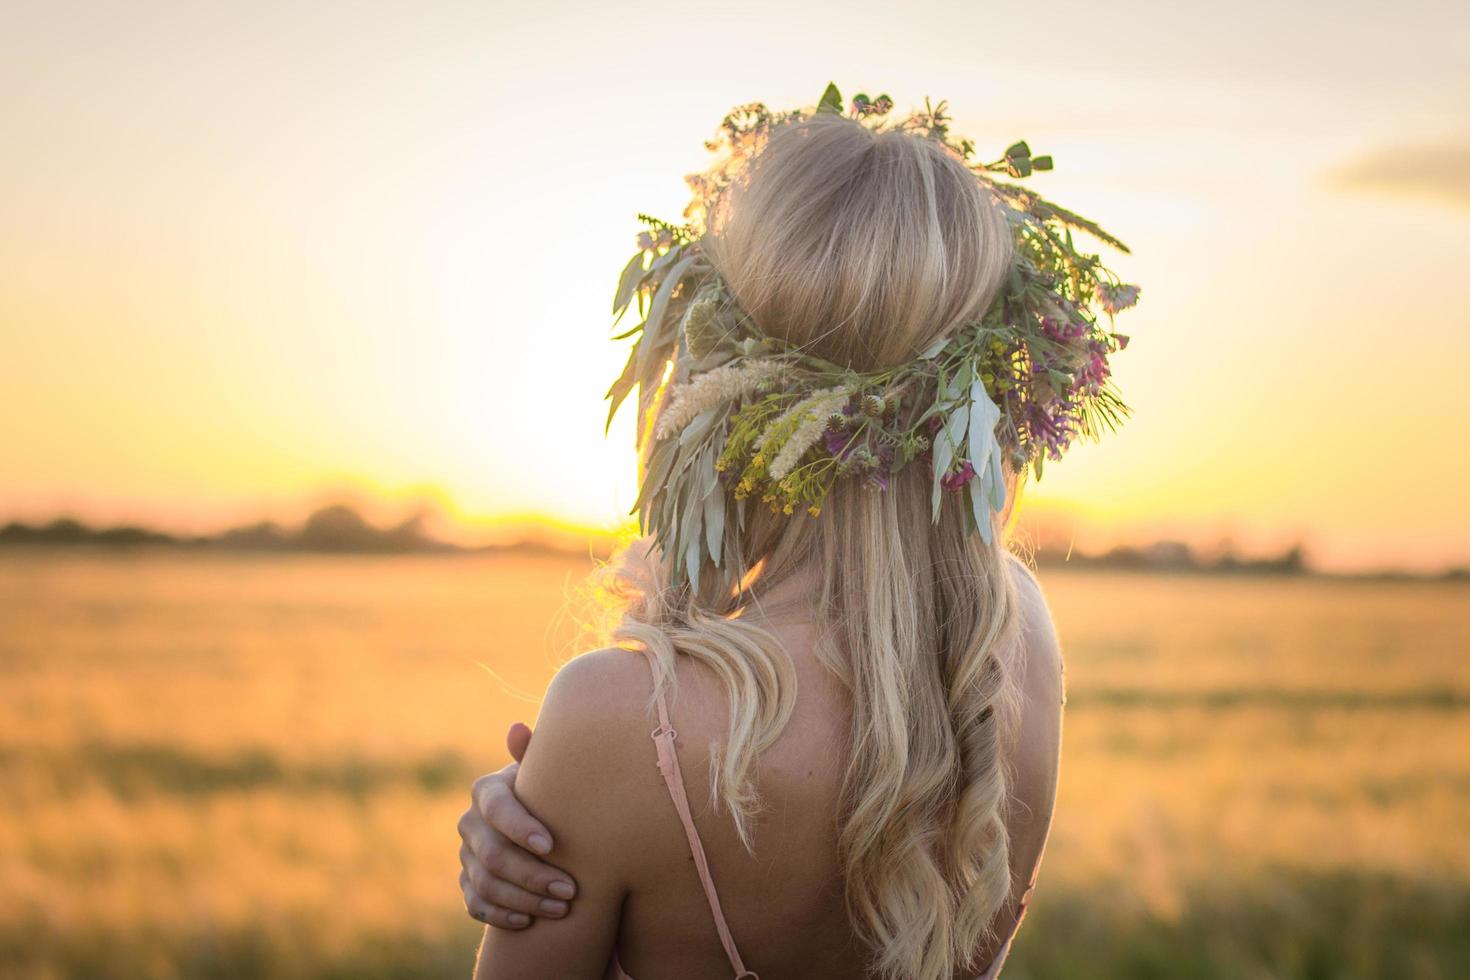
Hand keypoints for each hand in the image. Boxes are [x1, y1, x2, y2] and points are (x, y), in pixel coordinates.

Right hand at [458, 722, 578, 928]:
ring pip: (486, 884)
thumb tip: (517, 728)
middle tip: (570, 890)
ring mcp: (466, 855)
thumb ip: (538, 753)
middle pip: (493, 855)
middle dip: (532, 875)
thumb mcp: (549, 771)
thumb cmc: (553, 791)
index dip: (520, 827)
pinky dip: (501, 915)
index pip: (497, 809)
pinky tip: (529, 922)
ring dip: (525, 900)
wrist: (544, 821)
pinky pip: (476, 904)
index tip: (551, 845)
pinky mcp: (468, 882)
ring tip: (562, 908)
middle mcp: (470, 822)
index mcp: (487, 790)